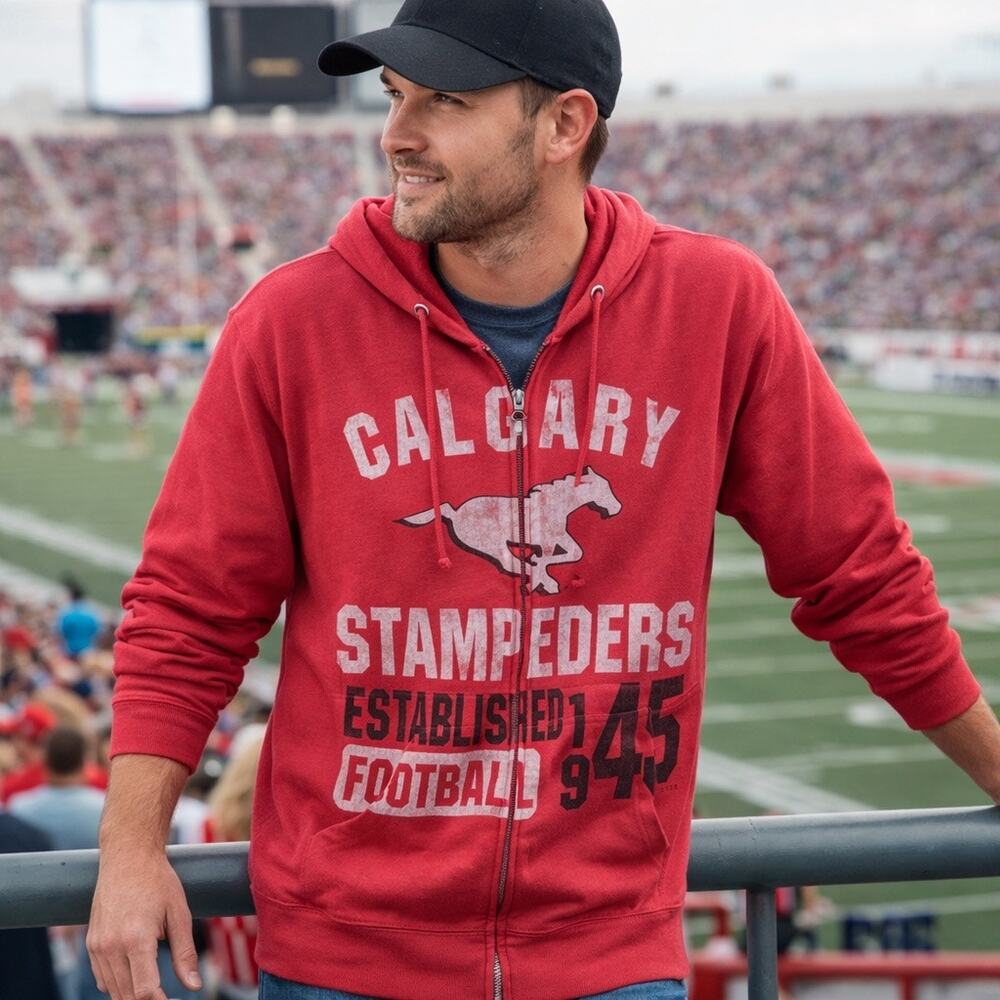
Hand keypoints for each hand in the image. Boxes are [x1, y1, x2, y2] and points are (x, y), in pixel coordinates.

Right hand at [87, 849, 201, 999]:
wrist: (127, 857)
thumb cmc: (158, 881)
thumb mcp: (179, 914)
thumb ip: (185, 953)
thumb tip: (194, 986)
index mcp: (136, 939)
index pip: (145, 991)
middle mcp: (111, 947)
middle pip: (128, 996)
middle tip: (167, 997)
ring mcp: (97, 946)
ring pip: (114, 991)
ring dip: (132, 995)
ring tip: (155, 989)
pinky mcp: (91, 944)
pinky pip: (103, 978)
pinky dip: (118, 985)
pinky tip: (135, 976)